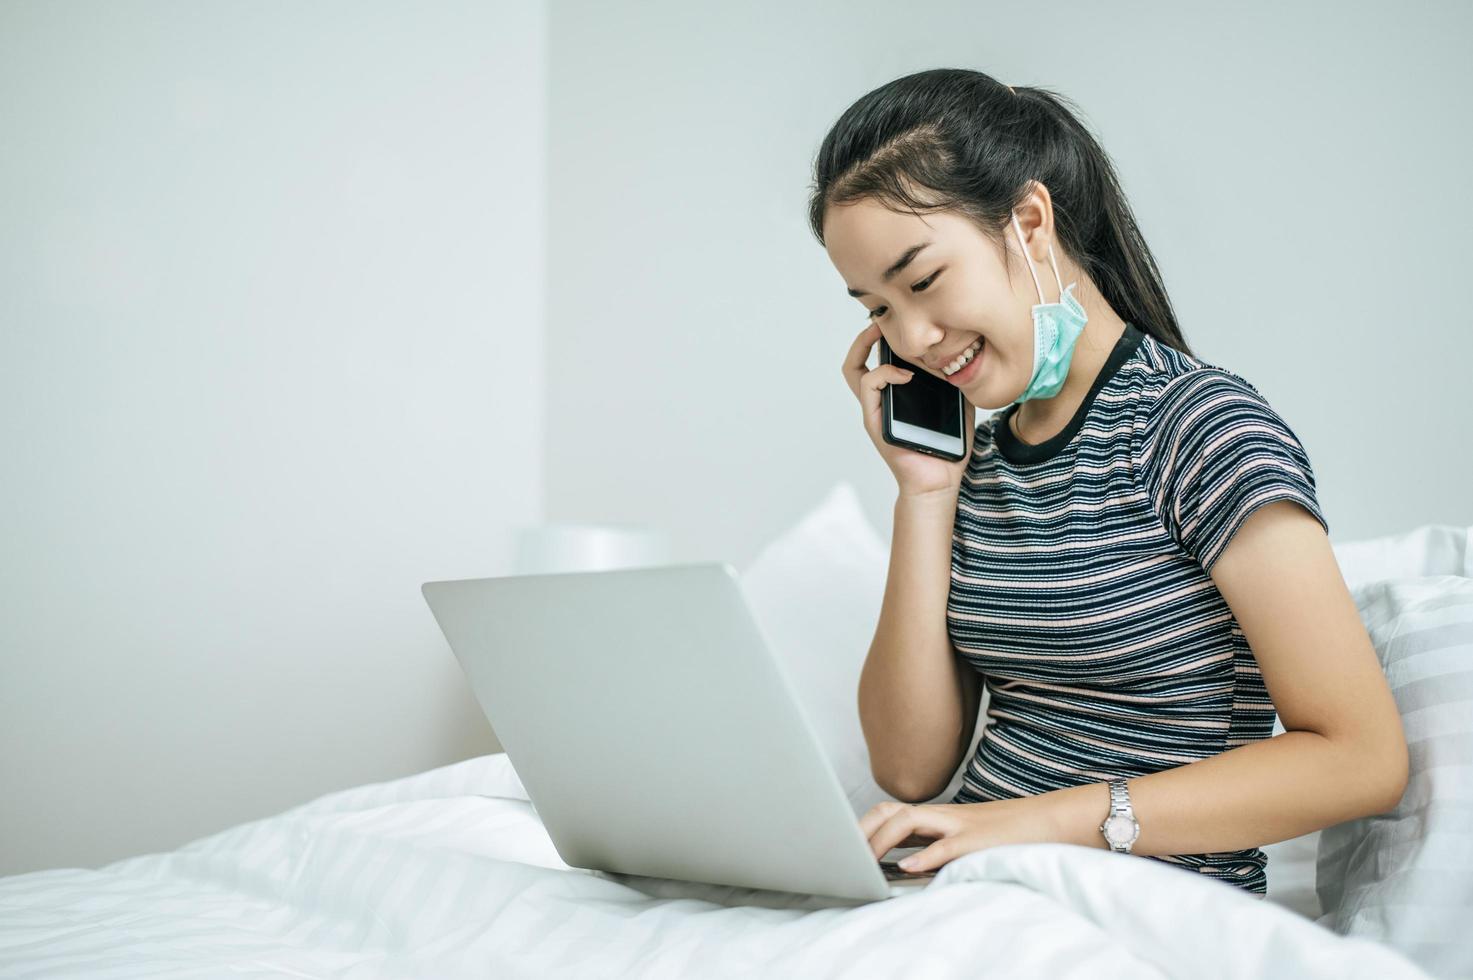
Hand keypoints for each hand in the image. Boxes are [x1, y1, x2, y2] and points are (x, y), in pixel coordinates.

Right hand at [842, 321, 974, 498]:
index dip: (879, 338)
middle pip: (855, 361)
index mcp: (895, 396)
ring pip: (854, 371)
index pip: (876, 360)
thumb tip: (968, 358)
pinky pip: (870, 387)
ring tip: (880, 334)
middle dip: (863, 336)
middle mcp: (879, 401)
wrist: (939, 481)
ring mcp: (874, 411)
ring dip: (864, 346)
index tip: (896, 323)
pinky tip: (905, 374)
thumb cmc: (947, 449)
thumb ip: (957, 383)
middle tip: (879, 321)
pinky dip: (884, 373)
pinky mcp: (875, 422)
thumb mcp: (958, 406)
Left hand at [859, 796, 1056, 873]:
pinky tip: (908, 868)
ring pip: (909, 820)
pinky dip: (926, 856)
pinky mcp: (979, 840)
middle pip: (890, 810)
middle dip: (862, 829)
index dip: (865, 825)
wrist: (1056, 820)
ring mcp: (960, 824)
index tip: (843, 844)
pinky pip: (947, 845)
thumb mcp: (969, 839)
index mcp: (940, 816)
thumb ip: (938, 847)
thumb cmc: (1013, 834)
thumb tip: (908, 866)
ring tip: (864, 861)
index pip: (891, 811)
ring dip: (882, 840)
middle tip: (842, 853)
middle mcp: (944, 815)